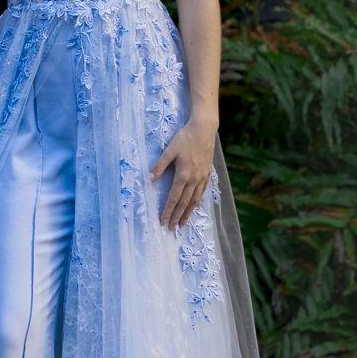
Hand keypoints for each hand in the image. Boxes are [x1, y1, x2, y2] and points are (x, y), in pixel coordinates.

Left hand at [149, 116, 215, 231]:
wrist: (205, 129)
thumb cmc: (185, 138)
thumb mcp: (169, 150)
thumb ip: (159, 166)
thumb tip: (148, 178)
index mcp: (183, 175)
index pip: (174, 198)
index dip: (167, 211)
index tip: (162, 221)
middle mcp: (194, 179)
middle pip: (185, 203)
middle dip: (177, 217)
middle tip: (172, 228)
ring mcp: (202, 177)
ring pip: (195, 199)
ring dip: (188, 212)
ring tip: (183, 223)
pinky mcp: (208, 172)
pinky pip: (202, 191)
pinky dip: (198, 200)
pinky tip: (196, 205)